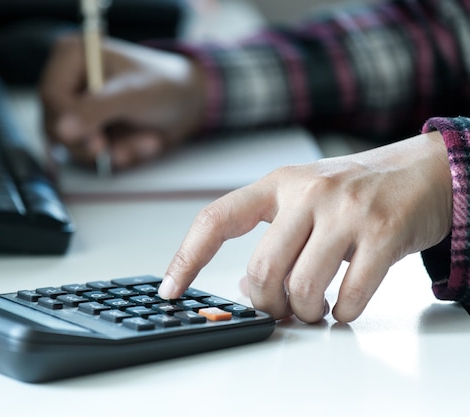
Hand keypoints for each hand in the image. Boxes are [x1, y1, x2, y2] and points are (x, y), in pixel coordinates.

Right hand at [39, 34, 205, 170]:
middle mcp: (69, 83)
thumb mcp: (132, 94)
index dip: (68, 123)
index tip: (96, 141)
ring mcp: (78, 111)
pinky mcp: (90, 133)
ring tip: (145, 141)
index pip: (51, 97)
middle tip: (117, 148)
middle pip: (56, 126)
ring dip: (113, 152)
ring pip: (74, 147)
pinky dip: (120, 157)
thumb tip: (62, 129)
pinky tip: (142, 144)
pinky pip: (93, 157)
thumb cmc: (163, 86)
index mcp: (72, 58)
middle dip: (93, 144)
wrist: (188, 104)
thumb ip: (96, 110)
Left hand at [159, 131, 451, 322]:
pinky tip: (342, 306)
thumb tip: (244, 286)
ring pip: (300, 286)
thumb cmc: (354, 191)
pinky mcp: (382, 233)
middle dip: (266, 303)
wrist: (422, 172)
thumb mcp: (303, 197)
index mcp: (277, 182)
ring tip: (313, 307)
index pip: (216, 220)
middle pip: (260, 269)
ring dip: (303, 311)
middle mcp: (307, 191)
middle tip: (280, 308)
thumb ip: (271, 233)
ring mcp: (345, 211)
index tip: (170, 289)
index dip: (186, 258)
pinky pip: (349, 295)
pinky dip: (342, 313)